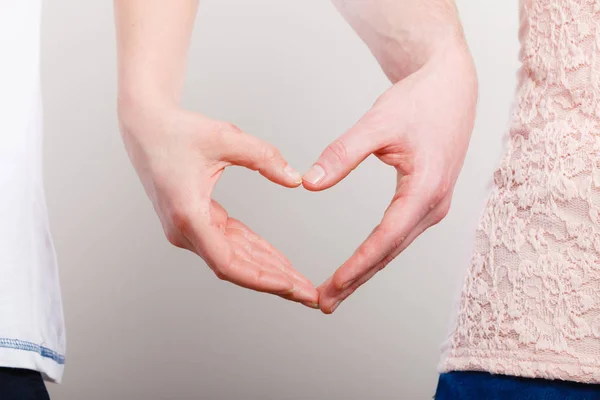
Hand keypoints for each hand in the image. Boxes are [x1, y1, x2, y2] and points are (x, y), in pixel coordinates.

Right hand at [118, 105, 318, 307]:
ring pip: (234, 258)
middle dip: (274, 281)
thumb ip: (264, 157)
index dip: (262, 278)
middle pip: (235, 267)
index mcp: (188, 216)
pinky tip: (277, 259)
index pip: (228, 262)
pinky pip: (230, 242)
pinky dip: (254, 250)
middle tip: (308, 295)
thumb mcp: (225, 138)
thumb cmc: (176, 131)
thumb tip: (295, 179)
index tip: (291, 286)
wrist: (145, 126)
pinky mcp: (195, 221)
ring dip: (267, 269)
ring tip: (299, 281)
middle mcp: (185, 230)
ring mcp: (189, 229)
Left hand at [303, 44, 477, 312]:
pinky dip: (377, 253)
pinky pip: (399, 235)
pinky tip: (360, 264)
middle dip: (357, 279)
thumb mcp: (378, 122)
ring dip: (366, 271)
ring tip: (336, 292)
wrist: (452, 87)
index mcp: (426, 188)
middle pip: (390, 252)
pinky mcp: (427, 201)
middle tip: (324, 303)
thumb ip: (342, 153)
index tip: (331, 286)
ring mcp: (434, 206)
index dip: (357, 265)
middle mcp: (434, 205)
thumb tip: (309, 184)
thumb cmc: (419, 101)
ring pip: (394, 247)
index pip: (386, 238)